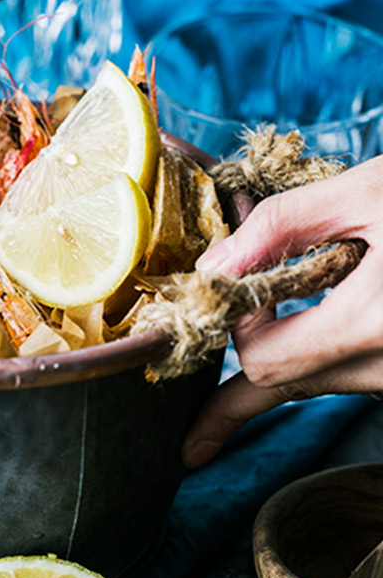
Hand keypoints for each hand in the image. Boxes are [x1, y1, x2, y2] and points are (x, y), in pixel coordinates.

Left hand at [182, 155, 382, 468]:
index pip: (265, 366)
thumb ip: (282, 226)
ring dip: (285, 344)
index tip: (237, 283)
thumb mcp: (371, 192)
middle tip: (216, 376)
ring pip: (317, 381)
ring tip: (287, 288)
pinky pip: (348, 372)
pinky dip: (321, 343)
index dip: (236, 329)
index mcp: (380, 326)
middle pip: (284, 385)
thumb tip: (212, 266)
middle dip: (245, 361)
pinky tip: (326, 295)